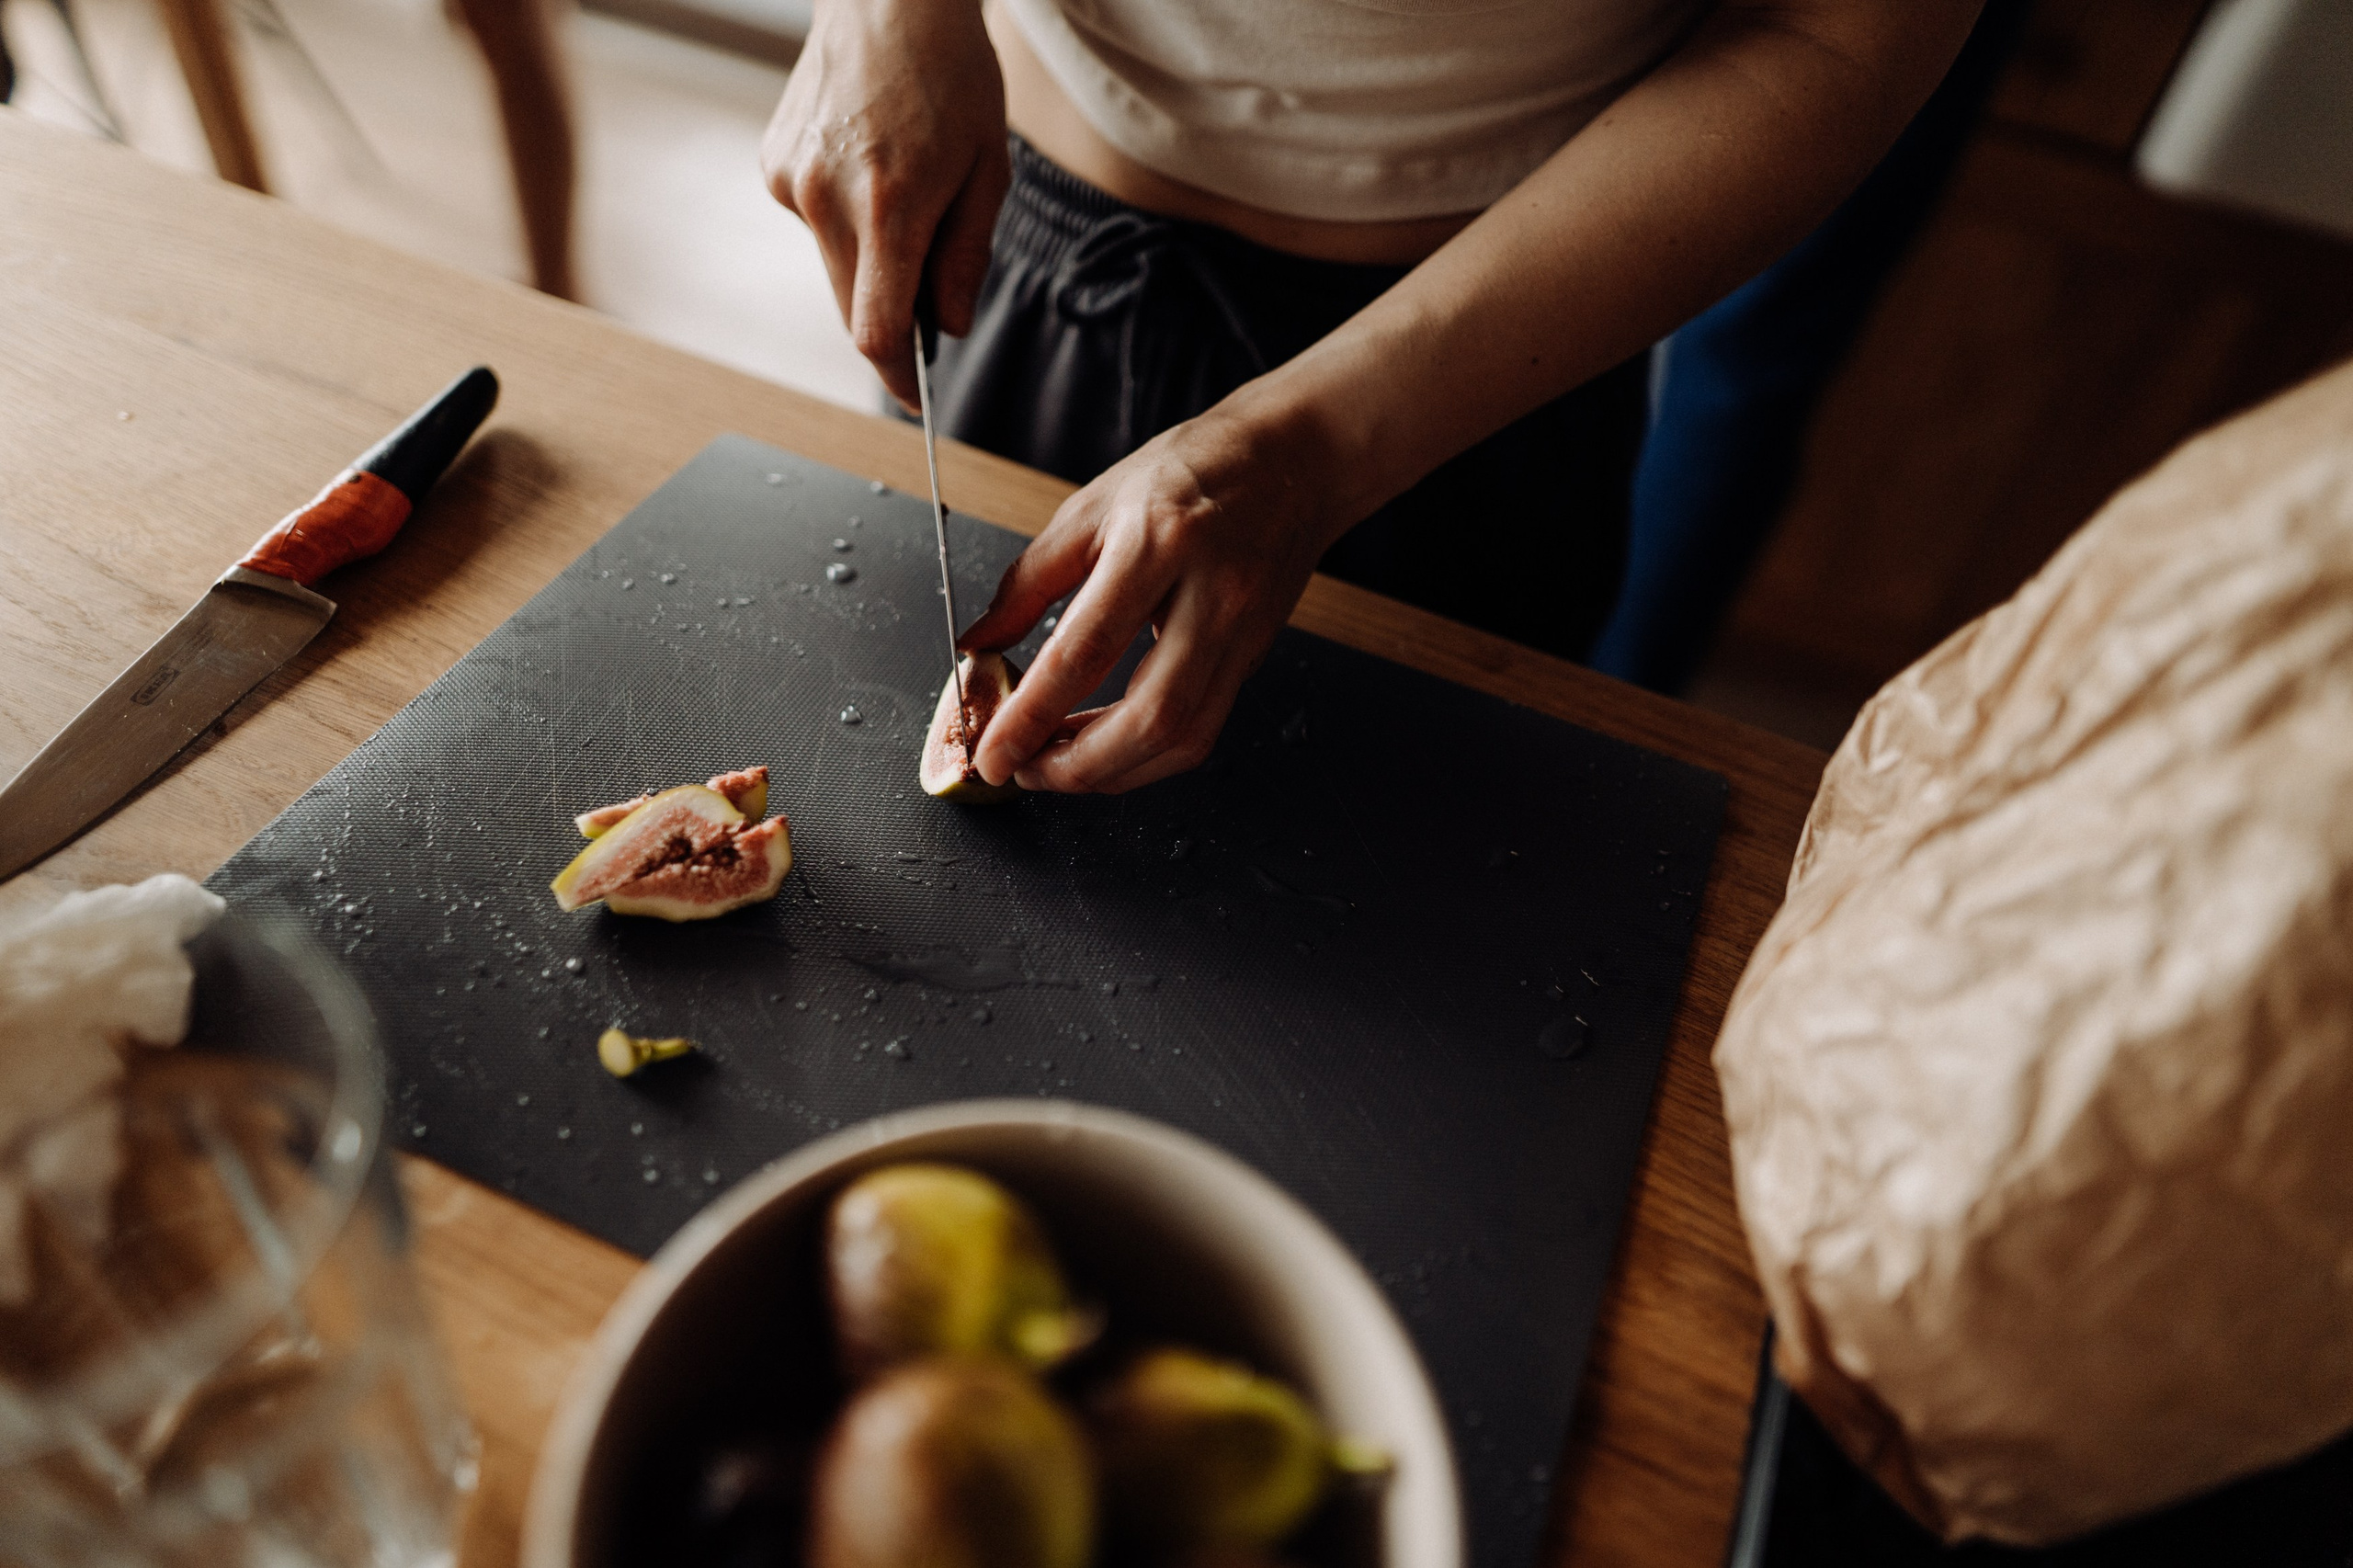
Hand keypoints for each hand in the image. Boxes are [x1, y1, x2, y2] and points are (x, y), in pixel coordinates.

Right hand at [761, 0, 1008, 407]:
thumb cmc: (950, 77)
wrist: (886, 0)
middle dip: (892, 318)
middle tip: (931, 288)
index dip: (899, 376)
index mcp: (890, 206)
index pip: (877, 331)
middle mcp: (827, 199)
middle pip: (852, 309)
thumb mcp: (988, 171)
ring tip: (904, 195)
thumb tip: (950, 327)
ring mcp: (791, 183)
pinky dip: (846, 221)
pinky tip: (867, 166)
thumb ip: (966, 258)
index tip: (917, 395)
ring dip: (870, 262)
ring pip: (834, 269)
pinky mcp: (774, 168)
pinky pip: (816, 226)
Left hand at [958, 402, 1349, 792]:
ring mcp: (1243, 634)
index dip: (1031, 717)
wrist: (1293, 460)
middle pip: (1150, 719)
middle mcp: (1211, 596)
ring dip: (1114, 771)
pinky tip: (1107, 745)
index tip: (993, 754)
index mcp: (1158, 544)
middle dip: (1078, 767)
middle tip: (1025, 770)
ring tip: (1058, 763)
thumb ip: (1029, 583)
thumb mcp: (1092, 507)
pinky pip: (1202, 730)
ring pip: (1184, 739)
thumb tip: (978, 645)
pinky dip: (1147, 754)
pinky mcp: (1254, 658)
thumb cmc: (1191, 471)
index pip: (1085, 654)